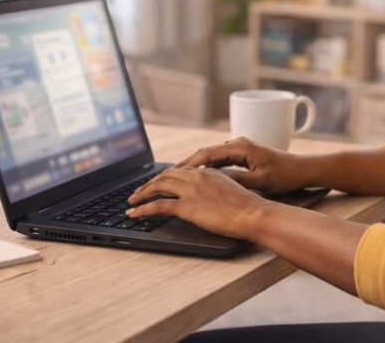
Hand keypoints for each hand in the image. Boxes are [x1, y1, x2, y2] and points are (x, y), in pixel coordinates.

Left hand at [126, 166, 269, 239]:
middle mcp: (197, 176)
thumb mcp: (231, 190)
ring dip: (141, 194)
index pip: (179, 171)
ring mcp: (191, 190)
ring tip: (131, 202)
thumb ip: (216, 189)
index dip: (164, 177)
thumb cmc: (248, 207)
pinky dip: (142, 209)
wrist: (253, 213)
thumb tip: (209, 197)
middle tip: (137, 192)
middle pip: (164, 175)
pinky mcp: (187, 206)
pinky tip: (134, 214)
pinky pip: (158, 205)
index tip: (155, 183)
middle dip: (148, 184)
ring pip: (158, 186)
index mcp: (207, 172)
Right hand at [164, 137, 312, 194]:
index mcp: (241, 147)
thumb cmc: (285, 175)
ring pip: (211, 155)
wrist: (303, 169)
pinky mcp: (244, 154)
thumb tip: (214, 181)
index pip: (207, 155)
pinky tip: (197, 176)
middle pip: (205, 152)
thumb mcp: (260, 181)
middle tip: (166, 176)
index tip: (172, 174)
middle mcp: (238, 144)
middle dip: (186, 164)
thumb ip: (236, 180)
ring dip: (195, 165)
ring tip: (175, 176)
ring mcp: (241, 148)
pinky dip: (206, 166)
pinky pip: (219, 159)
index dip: (188, 165)